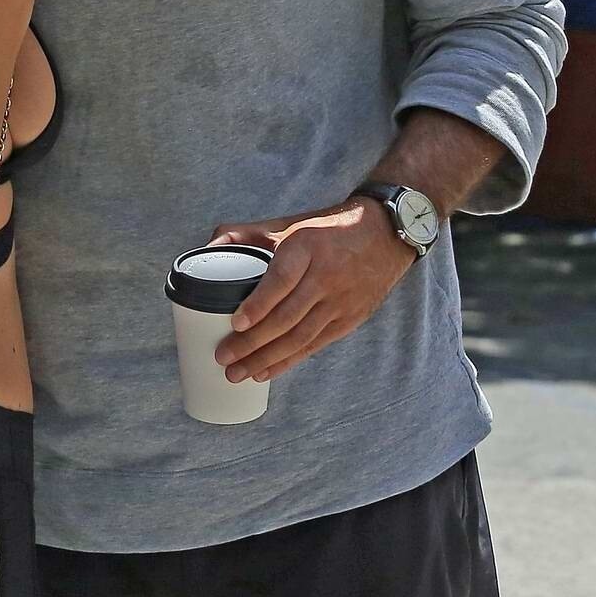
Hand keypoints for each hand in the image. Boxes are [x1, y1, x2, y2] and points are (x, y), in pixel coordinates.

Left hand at [208, 198, 415, 382]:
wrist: (386, 235)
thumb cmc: (328, 229)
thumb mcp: (291, 223)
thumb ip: (248, 233)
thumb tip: (208, 247)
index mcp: (308, 247)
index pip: (282, 280)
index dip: (259, 304)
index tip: (236, 322)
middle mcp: (326, 276)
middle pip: (287, 316)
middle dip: (253, 342)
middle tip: (224, 357)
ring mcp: (340, 301)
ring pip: (300, 337)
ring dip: (266, 359)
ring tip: (238, 373)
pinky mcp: (349, 319)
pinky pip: (315, 345)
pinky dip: (289, 361)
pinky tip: (266, 371)